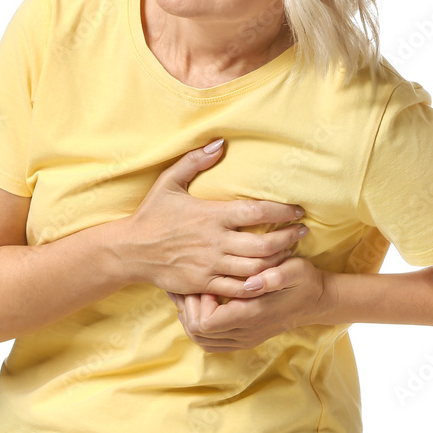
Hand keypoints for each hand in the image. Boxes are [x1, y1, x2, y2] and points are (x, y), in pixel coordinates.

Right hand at [126, 140, 307, 296]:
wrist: (130, 250)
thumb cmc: (152, 214)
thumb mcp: (169, 182)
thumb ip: (195, 161)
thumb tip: (220, 142)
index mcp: (211, 214)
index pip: (256, 211)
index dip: (282, 211)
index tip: (297, 210)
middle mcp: (215, 241)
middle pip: (264, 244)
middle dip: (289, 238)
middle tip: (302, 232)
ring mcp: (210, 265)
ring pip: (256, 269)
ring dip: (278, 262)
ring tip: (290, 253)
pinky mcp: (204, 283)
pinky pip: (239, 289)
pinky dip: (258, 285)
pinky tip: (269, 278)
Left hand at [166, 256, 327, 351]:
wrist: (316, 302)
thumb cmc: (304, 281)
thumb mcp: (295, 270)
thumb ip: (275, 276)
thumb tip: (251, 282)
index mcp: (252, 315)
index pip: (207, 322)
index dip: (199, 303)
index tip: (207, 284)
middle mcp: (245, 332)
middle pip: (198, 333)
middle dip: (189, 309)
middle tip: (192, 287)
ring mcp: (243, 339)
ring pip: (201, 340)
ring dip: (192, 318)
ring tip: (192, 295)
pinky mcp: (243, 339)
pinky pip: (211, 342)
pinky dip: (199, 326)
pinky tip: (201, 306)